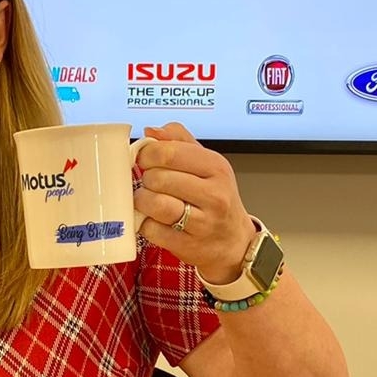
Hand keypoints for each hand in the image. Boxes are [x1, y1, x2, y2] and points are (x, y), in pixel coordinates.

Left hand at [134, 123, 256, 285]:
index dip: (147, 154)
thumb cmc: (216, 199)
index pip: (169, 152)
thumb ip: (179, 141)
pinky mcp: (188, 245)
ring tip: (148, 200)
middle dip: (146, 178)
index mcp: (216, 167)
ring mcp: (202, 222)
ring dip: (142, 201)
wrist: (233, 241)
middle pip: (158, 178)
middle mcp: (214, 194)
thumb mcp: (207, 164)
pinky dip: (145, 224)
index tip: (144, 159)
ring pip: (154, 204)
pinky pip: (152, 229)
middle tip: (150, 182)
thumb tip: (151, 131)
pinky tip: (154, 220)